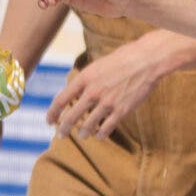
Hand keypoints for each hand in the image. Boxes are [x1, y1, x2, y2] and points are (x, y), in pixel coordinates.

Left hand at [47, 32, 177, 139]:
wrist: (146, 60)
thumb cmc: (122, 60)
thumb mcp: (97, 66)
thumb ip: (85, 80)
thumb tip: (73, 93)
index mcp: (84, 78)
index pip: (60, 100)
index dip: (52, 113)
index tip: (49, 121)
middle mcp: (92, 92)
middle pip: (71, 117)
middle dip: (63, 129)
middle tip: (61, 135)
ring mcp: (107, 102)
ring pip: (88, 126)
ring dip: (83, 133)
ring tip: (82, 135)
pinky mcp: (121, 110)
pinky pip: (106, 128)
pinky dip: (101, 134)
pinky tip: (100, 135)